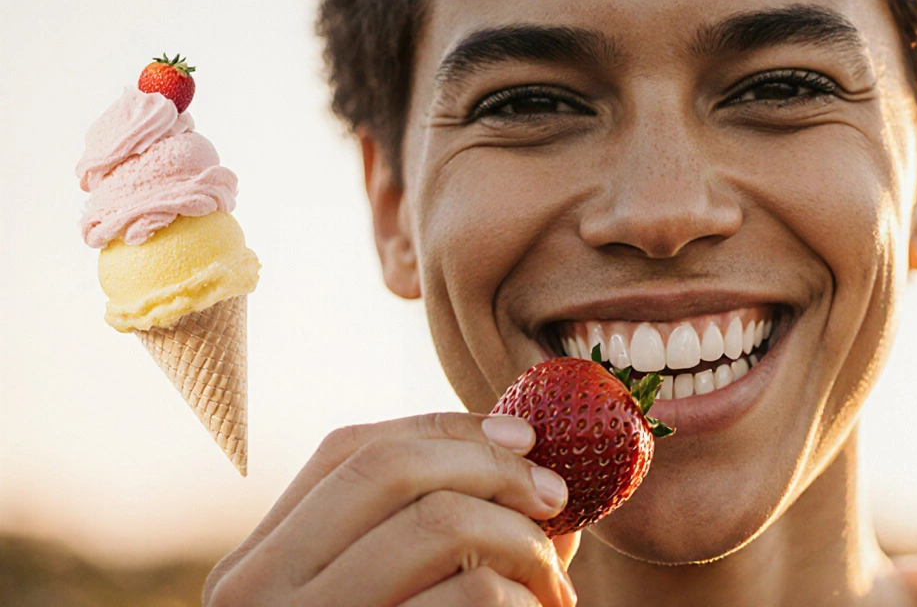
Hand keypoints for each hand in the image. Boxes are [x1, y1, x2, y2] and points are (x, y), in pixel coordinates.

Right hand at [204, 413, 578, 605]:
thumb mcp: (389, 606)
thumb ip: (439, 542)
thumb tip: (534, 471)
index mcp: (261, 566)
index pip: (347, 452)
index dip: (444, 430)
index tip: (524, 439)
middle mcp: (258, 595)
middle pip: (390, 468)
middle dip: (493, 467)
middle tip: (556, 499)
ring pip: (439, 524)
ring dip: (524, 543)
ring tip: (552, 587)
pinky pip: (473, 598)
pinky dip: (527, 602)